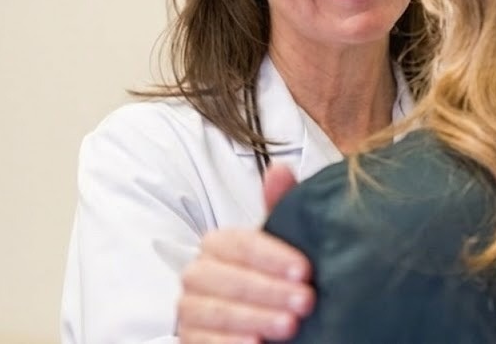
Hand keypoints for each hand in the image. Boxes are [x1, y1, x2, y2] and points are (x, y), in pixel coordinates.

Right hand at [178, 164, 313, 342]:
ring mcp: (190, 309)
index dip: (272, 256)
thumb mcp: (278, 242)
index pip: (240, 244)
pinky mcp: (190, 339)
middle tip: (306, 301)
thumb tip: (279, 169)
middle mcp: (197, 274)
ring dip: (254, 318)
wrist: (256, 316)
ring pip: (216, 312)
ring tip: (289, 326)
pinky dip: (229, 343)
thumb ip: (279, 207)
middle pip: (227, 279)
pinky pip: (203, 342)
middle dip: (269, 290)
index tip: (305, 270)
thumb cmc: (269, 275)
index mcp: (218, 244)